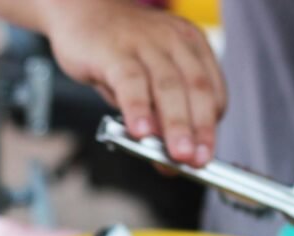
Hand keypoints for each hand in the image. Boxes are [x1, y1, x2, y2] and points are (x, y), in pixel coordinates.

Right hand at [40, 0, 226, 166]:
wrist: (82, 11)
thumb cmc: (119, 52)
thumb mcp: (147, 83)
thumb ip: (159, 116)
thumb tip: (167, 156)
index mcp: (192, 48)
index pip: (212, 92)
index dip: (209, 127)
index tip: (204, 157)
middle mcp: (174, 42)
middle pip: (195, 89)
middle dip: (200, 130)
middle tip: (197, 161)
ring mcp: (146, 43)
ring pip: (167, 86)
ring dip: (175, 124)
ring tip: (177, 155)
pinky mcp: (115, 49)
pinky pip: (130, 81)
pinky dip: (138, 108)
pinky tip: (140, 132)